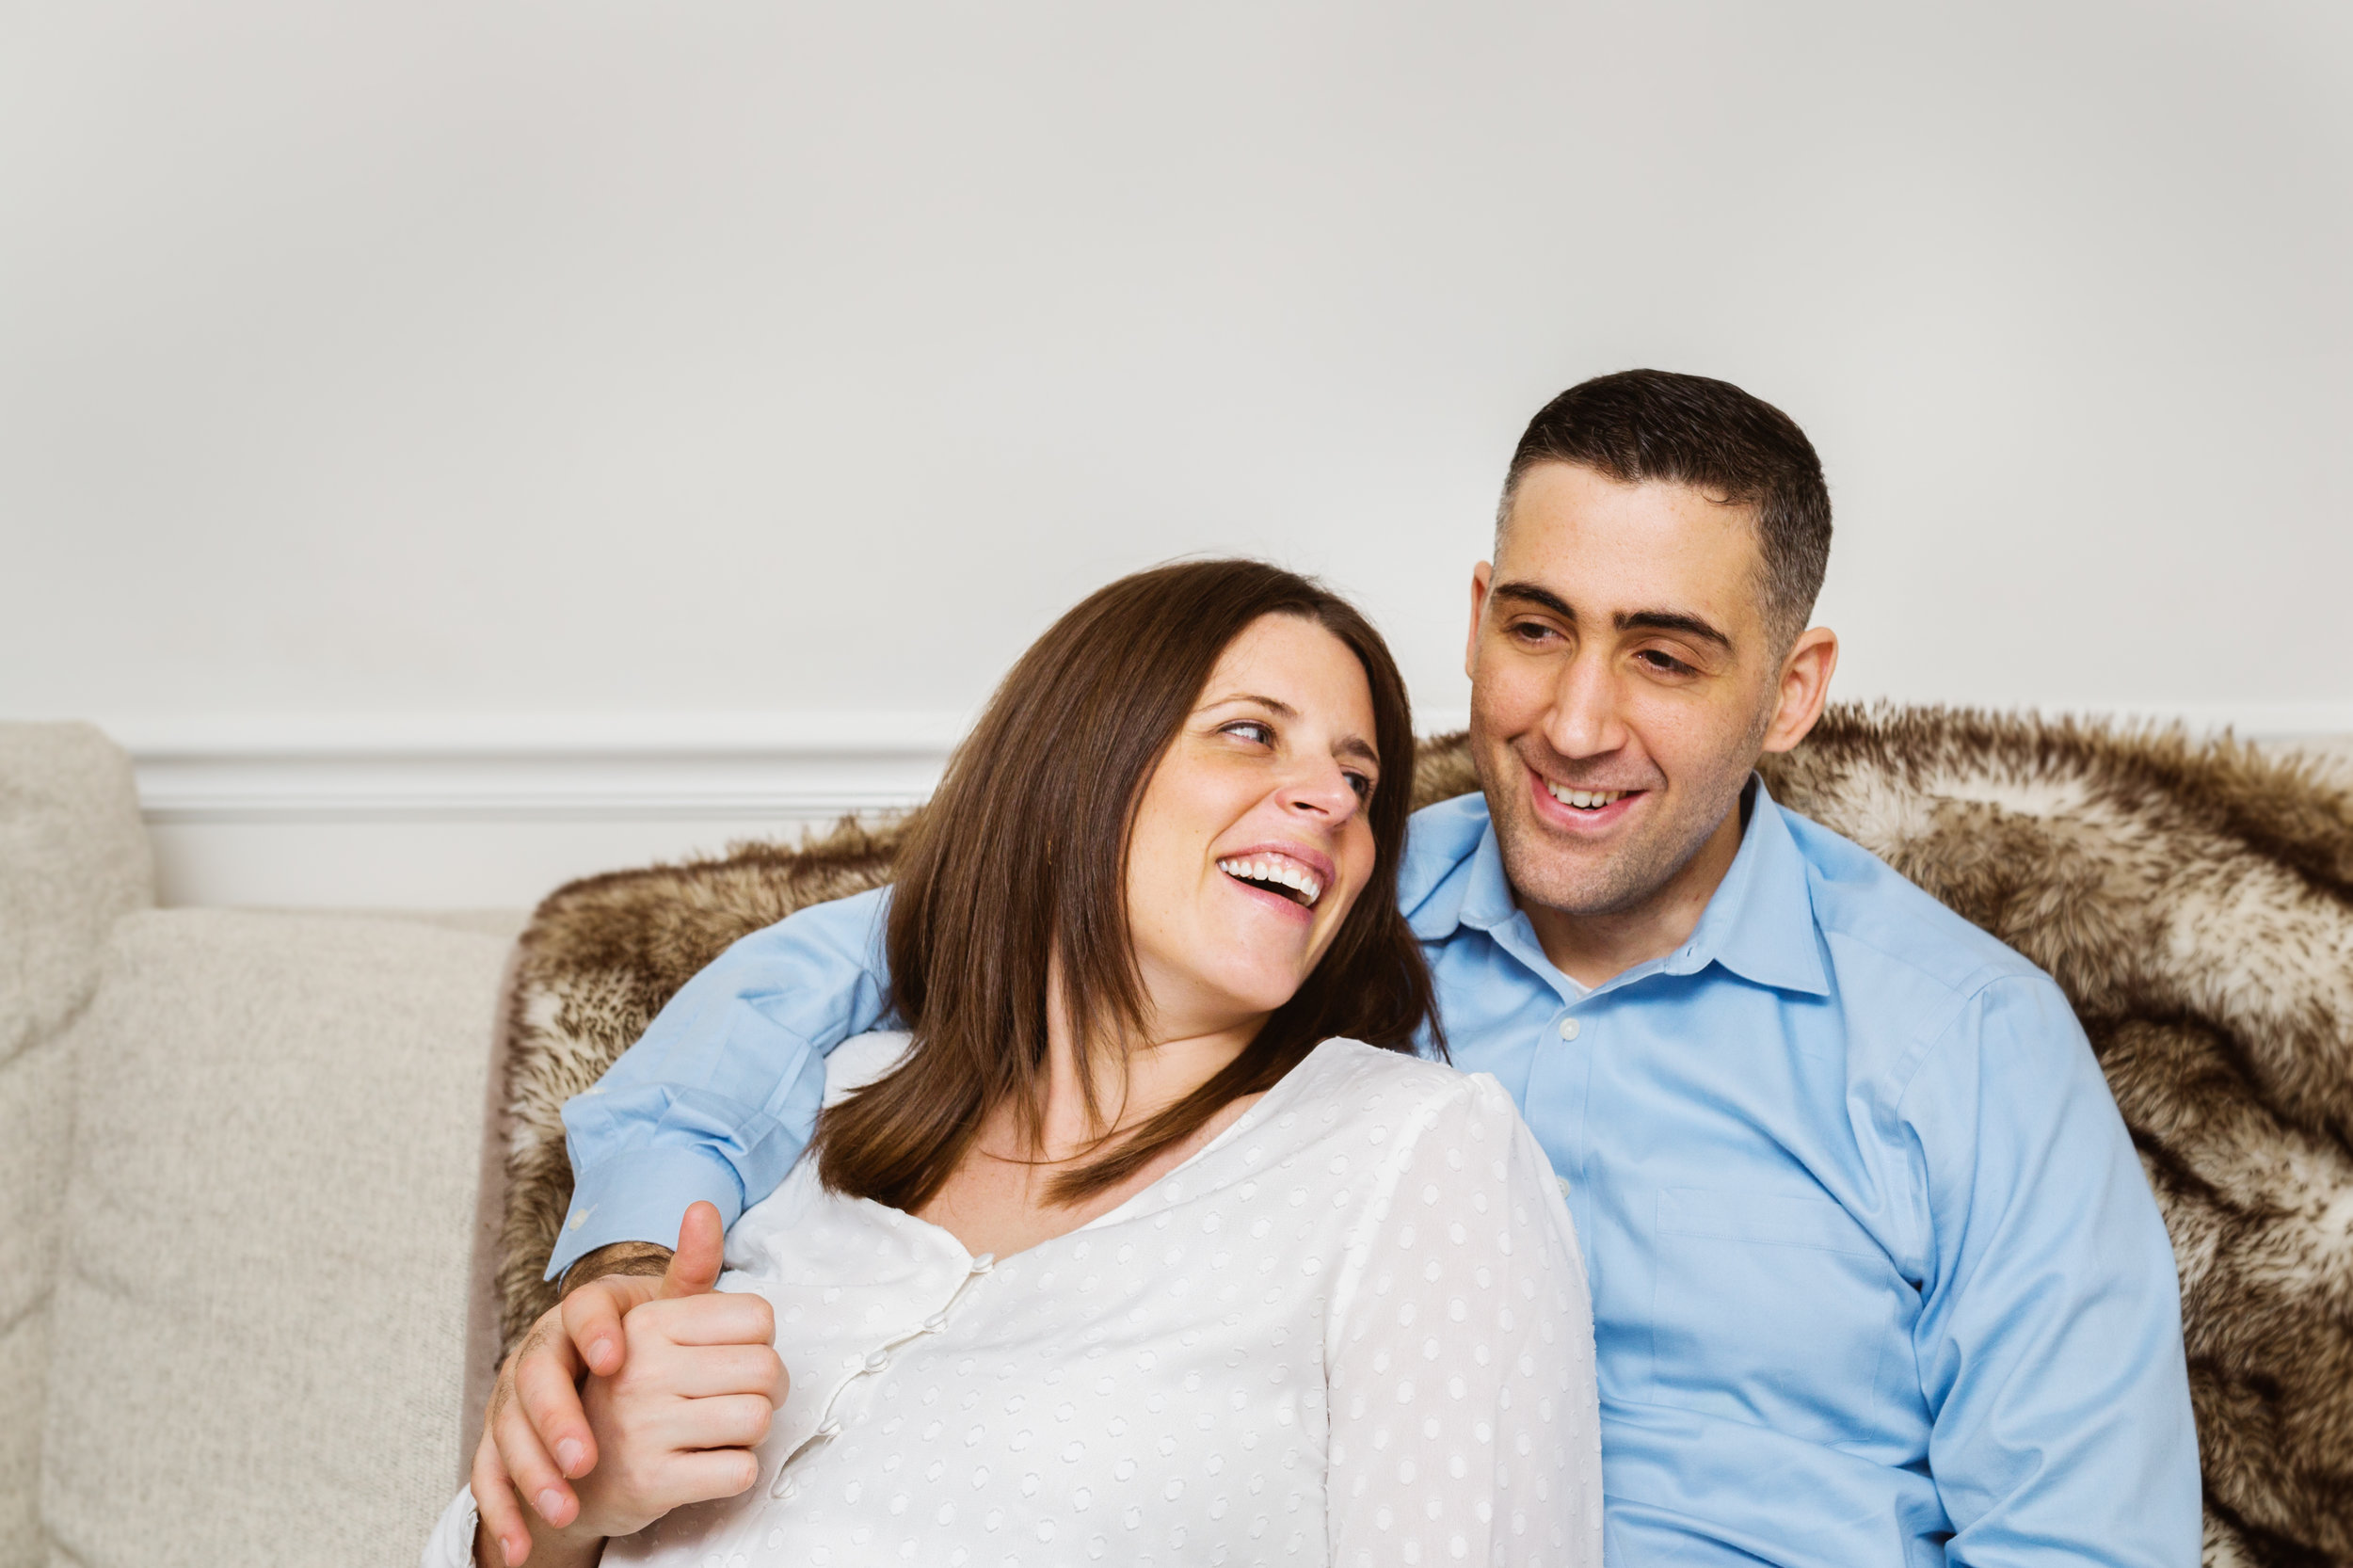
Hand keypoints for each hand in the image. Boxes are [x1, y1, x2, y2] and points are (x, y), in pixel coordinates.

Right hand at [471, 1204, 757, 1564]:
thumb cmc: (637, 1352)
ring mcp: (513, 1407)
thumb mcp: (663, 1309)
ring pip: (506, 1436)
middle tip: (584, 1457)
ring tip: (562, 1504)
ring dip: (532, 1474)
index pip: (580, 1311)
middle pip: (535, 1382)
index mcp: (581, 1315)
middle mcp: (540, 1355)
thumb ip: (691, 1273)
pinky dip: (502, 1516)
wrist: (586, 1396)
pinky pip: (488, 1483)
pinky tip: (519, 1542)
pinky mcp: (504, 1454)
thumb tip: (706, 1208)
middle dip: (557, 1422)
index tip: (618, 1361)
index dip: (596, 1333)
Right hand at [562, 1260, 788, 1539]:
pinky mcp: (649, 1483)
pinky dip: (737, 1472)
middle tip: (744, 1400)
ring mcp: (640, 1428)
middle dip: (768, 1391)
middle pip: (766, 1369)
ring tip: (721, 1432)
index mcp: (644, 1323)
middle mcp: (638, 1370)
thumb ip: (689, 1268)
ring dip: (752, 1433)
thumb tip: (703, 1207)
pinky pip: (741, 1472)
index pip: (759, 1317)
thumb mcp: (654, 1322)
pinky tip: (706, 1467)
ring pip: (758, 1419)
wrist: (571, 1479)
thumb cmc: (631, 1390)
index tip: (737, 1357)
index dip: (761, 1342)